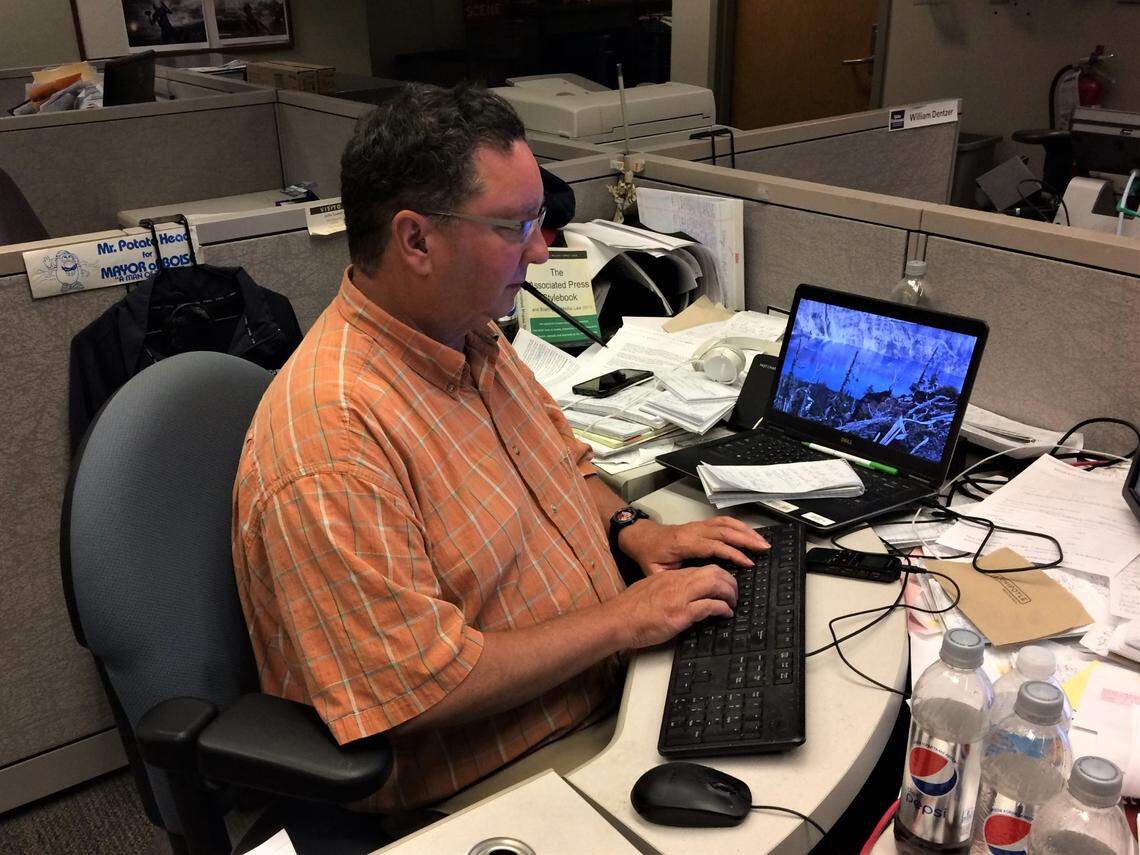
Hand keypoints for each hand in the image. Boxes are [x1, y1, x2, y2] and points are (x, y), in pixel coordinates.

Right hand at [612, 565, 737, 648]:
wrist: (617, 619)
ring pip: (716, 585)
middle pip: (715, 573)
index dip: (720, 575)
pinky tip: (725, 613)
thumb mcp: (652, 589)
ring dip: (730, 594)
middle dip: (730, 582)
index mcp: (671, 576)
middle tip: (735, 594)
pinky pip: (710, 606)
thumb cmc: (629, 609)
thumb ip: (669, 588)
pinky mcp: (681, 614)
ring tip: (733, 603)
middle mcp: (678, 582)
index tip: (725, 584)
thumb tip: (683, 595)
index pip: (703, 569)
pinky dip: (722, 609)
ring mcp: (680, 597)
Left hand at [618, 516, 769, 575]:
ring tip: (762, 541)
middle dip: (746, 539)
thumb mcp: (655, 572)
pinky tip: (749, 533)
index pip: (713, 546)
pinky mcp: (700, 525)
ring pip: (726, 524)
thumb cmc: (648, 555)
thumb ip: (673, 580)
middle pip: (724, 531)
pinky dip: (738, 526)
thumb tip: (692, 590)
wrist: (640, 537)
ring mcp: (697, 526)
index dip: (732, 553)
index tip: (748, 563)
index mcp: (684, 543)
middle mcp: (693, 531)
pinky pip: (722, 522)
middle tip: (764, 549)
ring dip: (745, 531)